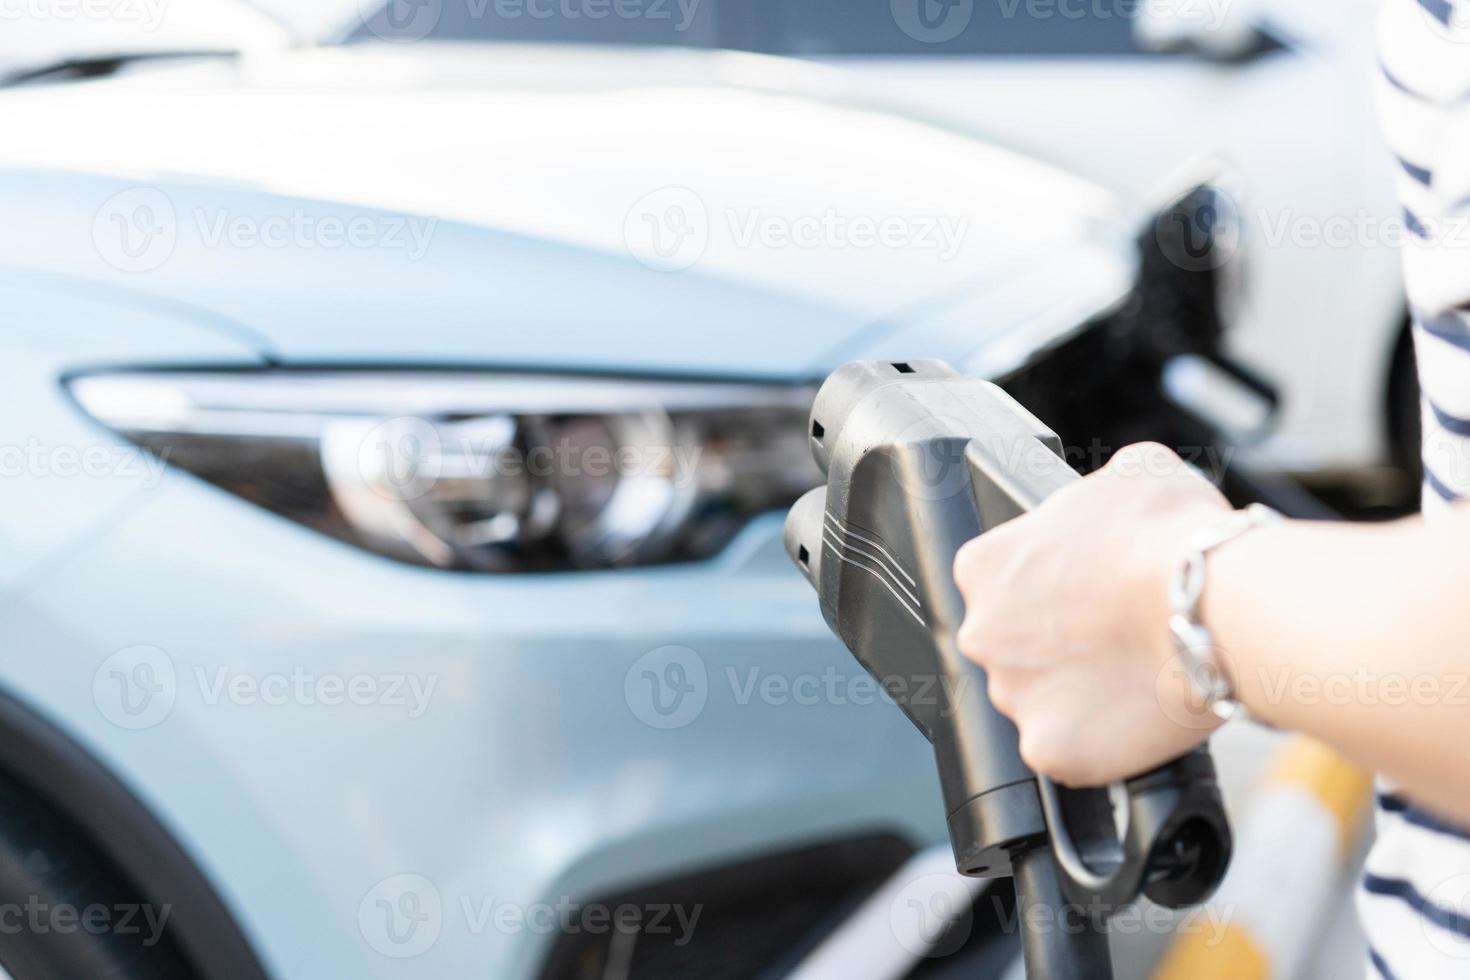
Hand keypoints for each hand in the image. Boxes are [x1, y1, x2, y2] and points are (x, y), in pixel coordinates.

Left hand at [953, 442, 1232, 786]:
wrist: (1209, 600)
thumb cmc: (1169, 533)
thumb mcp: (1131, 471)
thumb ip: (1097, 493)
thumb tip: (1112, 500)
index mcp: (984, 566)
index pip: (1001, 584)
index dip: (1051, 590)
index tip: (1088, 594)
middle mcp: (982, 633)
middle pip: (1014, 648)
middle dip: (1058, 646)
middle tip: (1116, 637)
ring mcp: (1012, 695)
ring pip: (1041, 701)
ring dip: (1081, 694)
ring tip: (1135, 673)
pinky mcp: (1049, 748)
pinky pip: (1069, 753)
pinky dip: (1101, 743)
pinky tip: (1135, 715)